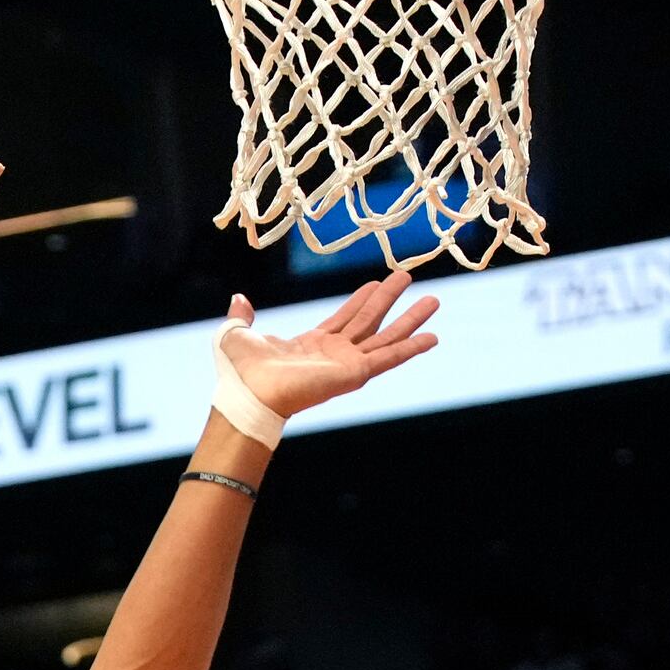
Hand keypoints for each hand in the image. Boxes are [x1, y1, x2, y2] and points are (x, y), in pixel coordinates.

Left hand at [219, 271, 440, 417]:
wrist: (247, 393)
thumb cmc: (238, 371)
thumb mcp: (236, 333)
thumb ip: (241, 315)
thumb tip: (239, 299)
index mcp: (310, 345)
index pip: (343, 318)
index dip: (360, 299)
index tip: (376, 281)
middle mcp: (333, 354)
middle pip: (369, 321)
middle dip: (389, 298)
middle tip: (407, 275)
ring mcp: (347, 364)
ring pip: (386, 336)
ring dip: (410, 319)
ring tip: (433, 300)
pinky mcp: (355, 373)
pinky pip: (390, 358)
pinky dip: (412, 347)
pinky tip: (432, 337)